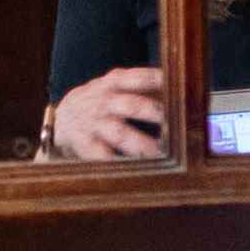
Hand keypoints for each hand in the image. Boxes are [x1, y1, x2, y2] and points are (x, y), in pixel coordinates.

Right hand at [40, 65, 173, 160]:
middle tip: (177, 125)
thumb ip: (147, 89)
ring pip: (120, 133)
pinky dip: (118, 163)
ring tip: (161, 154)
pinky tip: (136, 172)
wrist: (63, 117)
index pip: (140, 78)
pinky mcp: (86, 144)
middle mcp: (105, 101)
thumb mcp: (118, 87)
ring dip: (142, 145)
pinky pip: (102, 156)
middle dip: (155, 114)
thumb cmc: (102, 101)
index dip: (159, 81)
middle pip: (133, 105)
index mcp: (115, 82)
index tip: (181, 88)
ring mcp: (95, 123)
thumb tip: (186, 94)